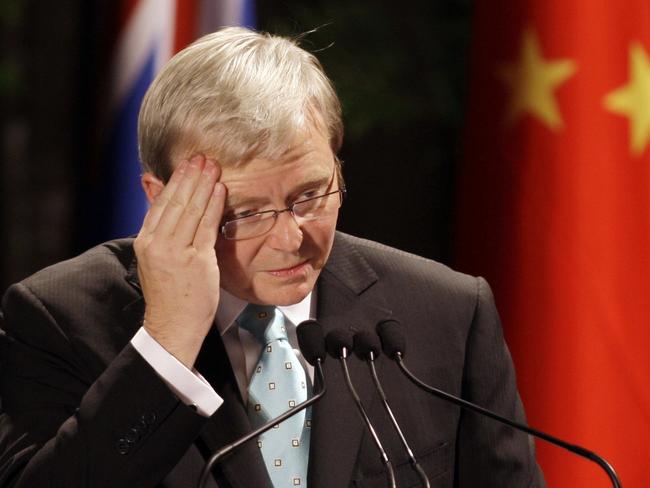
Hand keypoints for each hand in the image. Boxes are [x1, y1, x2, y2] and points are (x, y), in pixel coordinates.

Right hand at [134, 155, 225, 367]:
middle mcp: (158, 244)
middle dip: (191, 176)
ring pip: (191, 209)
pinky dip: (214, 205)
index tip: (186, 165)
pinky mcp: (196, 260)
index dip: (175, 181)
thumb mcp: (156, 260)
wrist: (172, 326)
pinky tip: (220, 191)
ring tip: (212, 167)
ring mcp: (176, 251)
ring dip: (203, 184)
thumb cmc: (169, 294)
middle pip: (176, 201)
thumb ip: (161, 233)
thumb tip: (164, 207)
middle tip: (202, 157)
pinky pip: (207, 226)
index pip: (161, 203)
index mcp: (145, 242)